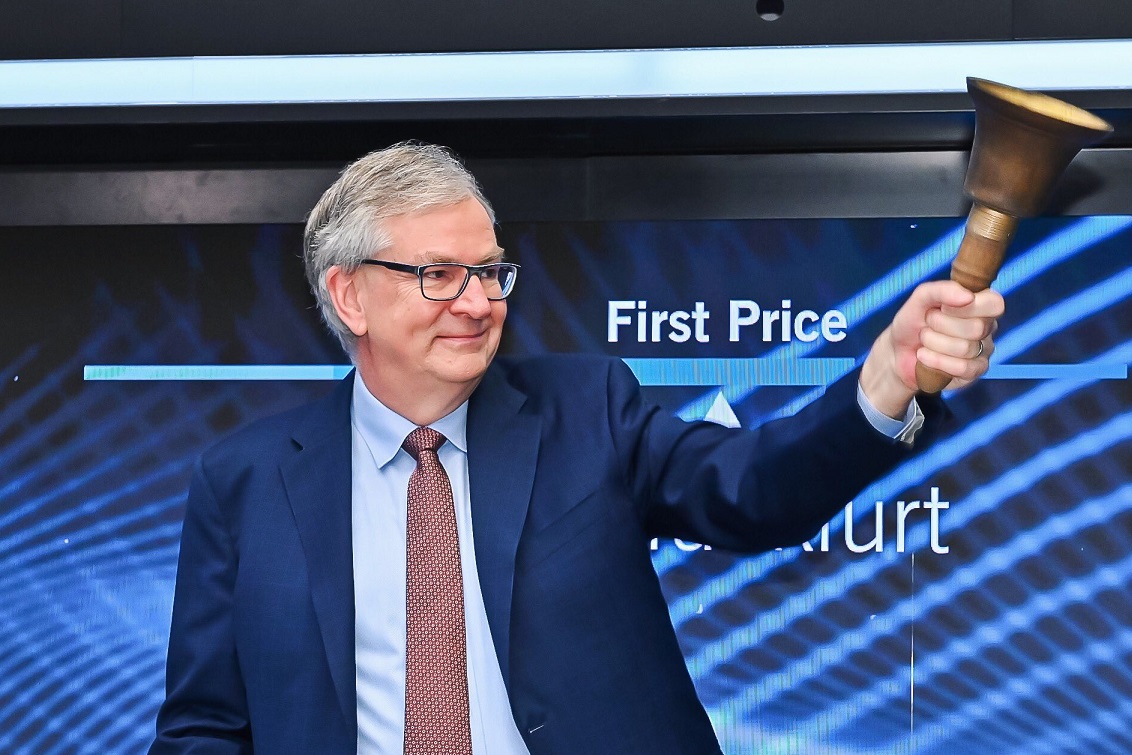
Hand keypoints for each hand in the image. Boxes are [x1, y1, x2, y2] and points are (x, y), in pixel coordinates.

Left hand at [861, 280, 1004, 417]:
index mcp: (980, 305)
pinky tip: (924, 356)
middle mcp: (986, 328)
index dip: (967, 307)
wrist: (897, 352)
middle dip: (940, 325)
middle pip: (976, 328)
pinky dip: (935, 361)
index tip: (943, 307)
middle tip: (927, 324)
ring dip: (933, 343)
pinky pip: (962, 368)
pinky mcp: (974, 372)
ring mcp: (983, 351)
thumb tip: (968, 296)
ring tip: (924, 340)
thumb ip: (941, 290)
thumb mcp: (920, 299)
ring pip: (964, 348)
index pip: (994, 304)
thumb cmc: (912, 323)